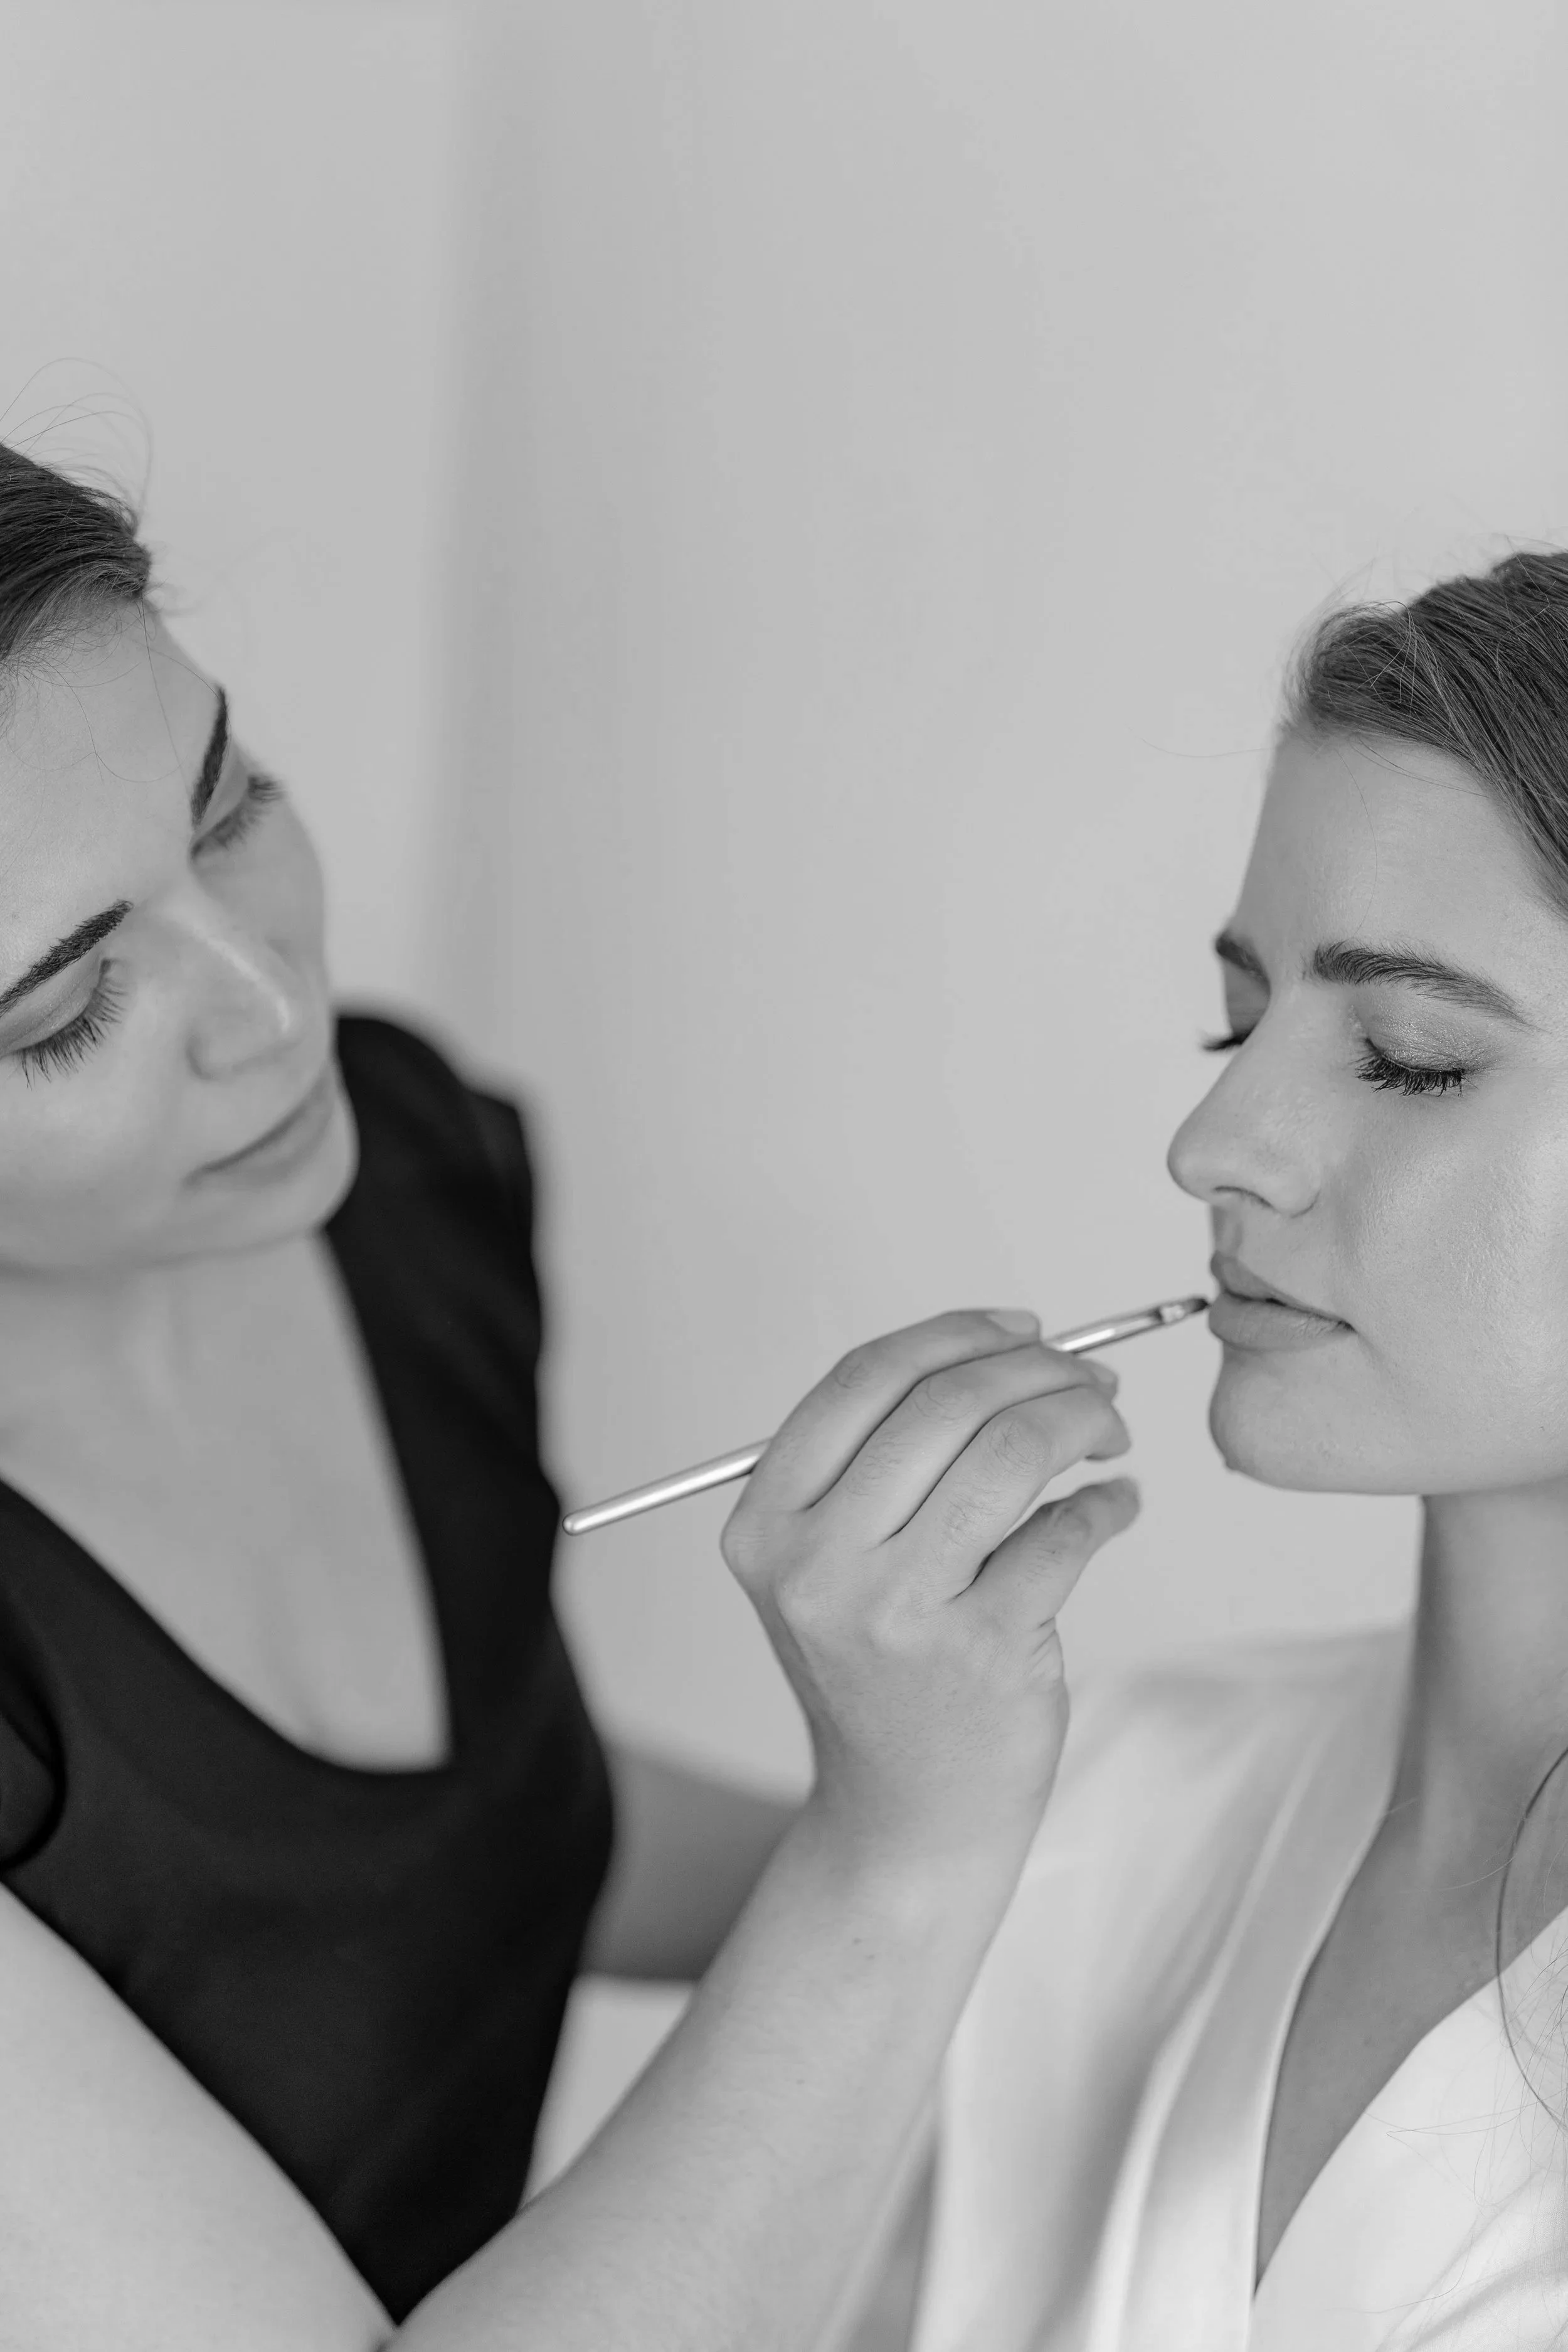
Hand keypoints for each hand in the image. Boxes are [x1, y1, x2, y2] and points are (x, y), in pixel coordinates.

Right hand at [721, 1308, 1136, 1880]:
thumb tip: (1006, 1351)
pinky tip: (1115, 1507)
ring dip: (1081, 1420)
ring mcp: (897, 1612)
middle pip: (944, 1404)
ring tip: (1108, 1432)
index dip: (954, 1336)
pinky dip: (1109, 1504)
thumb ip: (883, 1462)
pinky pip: (1067, 1533)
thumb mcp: (832, 1565)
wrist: (905, 1816)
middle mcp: (817, 1566)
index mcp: (766, 1524)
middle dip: (1038, 1372)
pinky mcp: (982, 1652)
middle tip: (1089, 1383)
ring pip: (1011, 1453)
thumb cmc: (883, 1673)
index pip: (862, 1381)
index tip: (1023, 1331)